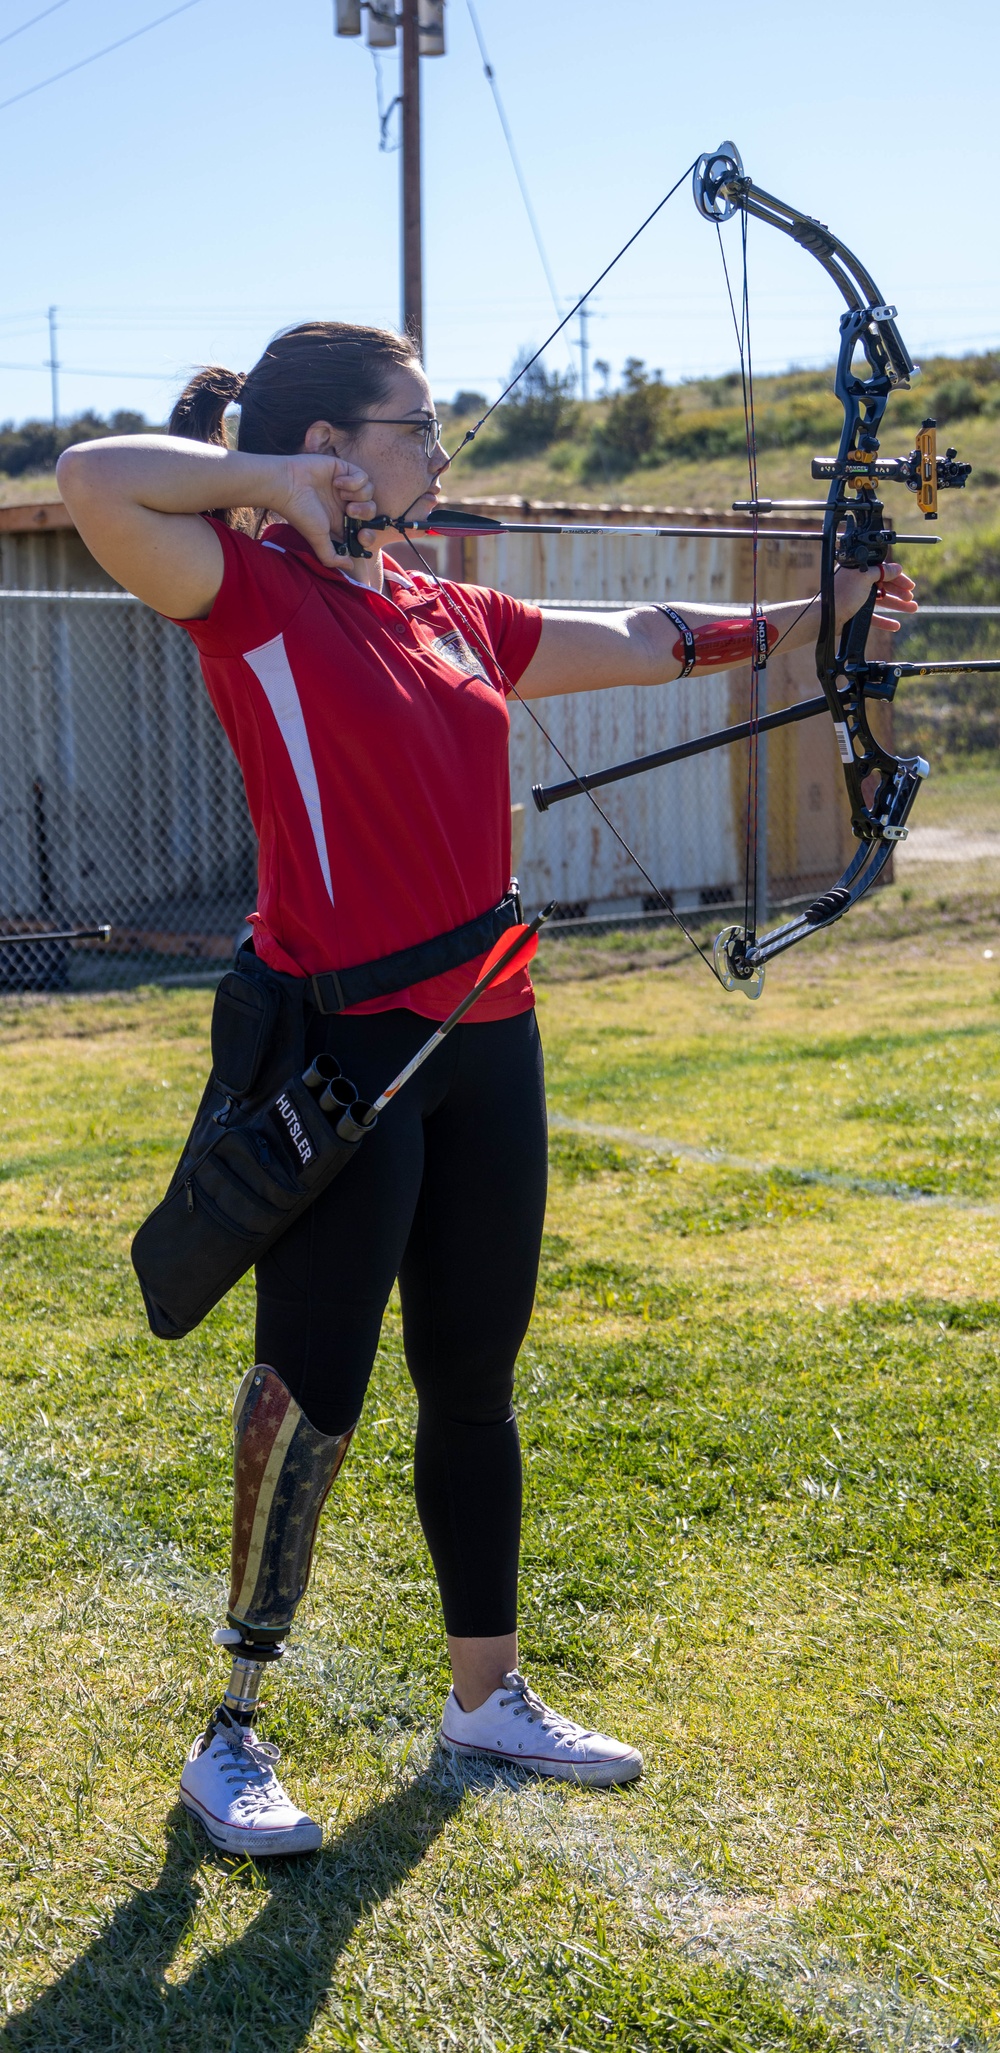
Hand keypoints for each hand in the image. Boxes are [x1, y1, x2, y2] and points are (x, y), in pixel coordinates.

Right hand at [271, 452, 377, 566]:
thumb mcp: (318, 540)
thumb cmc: (301, 513)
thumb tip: (350, 566)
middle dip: (365, 513)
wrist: (289, 485)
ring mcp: (346, 486)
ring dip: (358, 495)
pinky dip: (353, 481)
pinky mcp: (344, 469)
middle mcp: (345, 504)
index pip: (366, 529)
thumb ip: (332, 557)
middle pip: (372, 511)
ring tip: (340, 495)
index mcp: (341, 521)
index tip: (361, 534)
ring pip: (370, 492)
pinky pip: (364, 476)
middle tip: (349, 511)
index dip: (369, 534)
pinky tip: (337, 482)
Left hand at [834, 559, 917, 635]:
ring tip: (912, 609)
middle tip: (911, 598)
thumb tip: (896, 567)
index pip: (883, 571)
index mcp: (859, 570)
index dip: (898, 578)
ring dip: (897, 605)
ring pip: (881, 601)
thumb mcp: (865, 577)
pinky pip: (873, 616)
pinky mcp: (855, 613)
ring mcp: (857, 599)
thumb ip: (882, 572)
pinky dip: (885, 620)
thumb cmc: (843, 594)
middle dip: (900, 592)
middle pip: (884, 586)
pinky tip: (896, 625)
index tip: (910, 585)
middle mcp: (858, 583)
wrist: (827, 616)